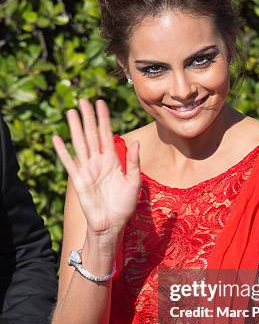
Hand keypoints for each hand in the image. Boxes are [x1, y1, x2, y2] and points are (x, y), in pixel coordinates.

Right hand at [53, 99, 140, 236]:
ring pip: (80, 144)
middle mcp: (98, 161)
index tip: (100, 102)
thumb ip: (133, 162)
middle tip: (82, 99)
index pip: (107, 134)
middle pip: (91, 134)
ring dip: (75, 128)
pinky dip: (63, 151)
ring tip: (70, 112)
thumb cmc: (124, 204)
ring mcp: (87, 169)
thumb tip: (135, 142)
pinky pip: (69, 163)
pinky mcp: (79, 180)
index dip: (103, 118)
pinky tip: (57, 138)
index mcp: (112, 160)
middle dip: (88, 117)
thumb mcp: (134, 182)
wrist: (112, 224)